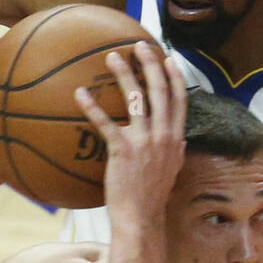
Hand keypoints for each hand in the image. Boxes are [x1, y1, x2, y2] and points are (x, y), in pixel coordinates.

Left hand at [75, 41, 186, 224]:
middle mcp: (163, 136)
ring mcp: (144, 142)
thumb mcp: (173, 170)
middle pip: (159, 91)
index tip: (167, 58)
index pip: (179, 100)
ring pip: (135, 99)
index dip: (173, 76)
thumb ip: (177, 150)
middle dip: (150, 64)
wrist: (141, 217)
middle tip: (139, 45)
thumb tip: (182, 138)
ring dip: (124, 74)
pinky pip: (106, 122)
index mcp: (175, 138)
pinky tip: (80, 93)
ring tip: (111, 56)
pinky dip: (92, 106)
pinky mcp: (122, 150)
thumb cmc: (153, 196)